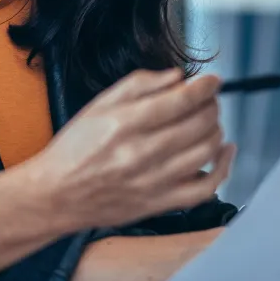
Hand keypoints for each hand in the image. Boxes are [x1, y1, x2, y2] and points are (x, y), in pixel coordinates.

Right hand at [17, 69, 233, 233]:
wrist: (56, 195)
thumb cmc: (74, 150)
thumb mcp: (98, 105)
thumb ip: (139, 85)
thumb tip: (177, 77)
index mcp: (125, 124)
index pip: (181, 100)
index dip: (205, 87)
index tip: (212, 81)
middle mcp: (142, 153)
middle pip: (199, 123)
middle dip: (211, 106)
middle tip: (208, 100)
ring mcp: (154, 181)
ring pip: (206, 151)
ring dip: (216, 130)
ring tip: (209, 122)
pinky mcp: (160, 204)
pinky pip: (205, 188)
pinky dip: (222, 168)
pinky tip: (223, 151)